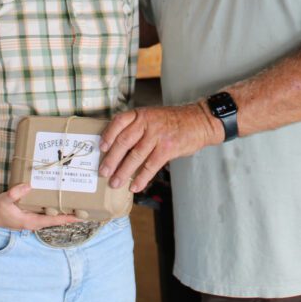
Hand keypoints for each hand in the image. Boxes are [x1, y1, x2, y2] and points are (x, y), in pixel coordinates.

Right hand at [0, 184, 79, 230]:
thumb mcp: (4, 200)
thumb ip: (15, 193)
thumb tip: (28, 186)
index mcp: (31, 221)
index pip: (53, 220)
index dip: (68, 218)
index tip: (81, 216)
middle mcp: (34, 221)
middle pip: (56, 219)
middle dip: (70, 214)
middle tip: (86, 206)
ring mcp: (32, 218)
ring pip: (52, 215)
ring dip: (63, 210)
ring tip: (77, 202)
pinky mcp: (30, 213)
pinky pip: (46, 211)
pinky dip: (54, 206)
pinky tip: (59, 198)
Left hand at [99, 104, 220, 191]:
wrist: (199, 121)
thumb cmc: (173, 122)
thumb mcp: (152, 116)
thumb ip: (137, 127)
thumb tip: (118, 148)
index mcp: (141, 114)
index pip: (119, 122)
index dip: (108, 135)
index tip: (101, 147)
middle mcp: (147, 123)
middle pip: (124, 142)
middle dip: (111, 159)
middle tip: (103, 172)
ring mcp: (157, 135)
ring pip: (135, 156)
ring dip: (123, 172)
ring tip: (115, 183)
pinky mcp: (168, 148)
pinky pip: (150, 166)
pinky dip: (142, 178)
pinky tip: (135, 187)